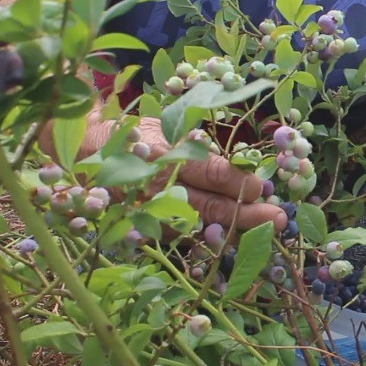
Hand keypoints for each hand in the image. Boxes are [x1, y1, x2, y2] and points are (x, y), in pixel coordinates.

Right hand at [134, 119, 287, 230]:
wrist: (88, 156)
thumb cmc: (137, 136)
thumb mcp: (167, 128)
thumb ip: (199, 144)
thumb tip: (240, 162)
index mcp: (167, 156)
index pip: (212, 172)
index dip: (241, 182)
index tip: (262, 188)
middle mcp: (160, 187)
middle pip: (211, 206)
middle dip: (248, 215)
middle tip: (277, 219)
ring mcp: (152, 213)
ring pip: (200, 227)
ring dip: (234, 231)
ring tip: (263, 233)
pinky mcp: (146, 230)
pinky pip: (184, 236)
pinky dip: (209, 237)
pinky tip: (232, 237)